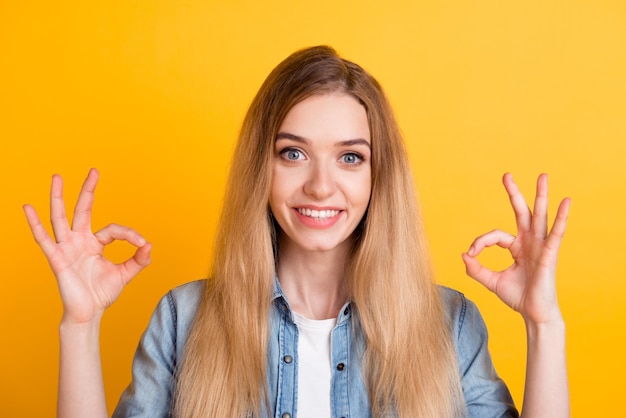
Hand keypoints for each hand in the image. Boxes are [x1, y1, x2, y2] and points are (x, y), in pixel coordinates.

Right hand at [23, 169, 150, 324]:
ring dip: (58, 197)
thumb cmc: (102, 293)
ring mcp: (66, 248)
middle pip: (83, 209)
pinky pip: (43, 239)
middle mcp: (79, 241)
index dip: (129, 234)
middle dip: (88, 190)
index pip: (113, 229)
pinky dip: (35, 224)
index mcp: (95, 243)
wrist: (88, 313)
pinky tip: (28, 208)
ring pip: (60, 217)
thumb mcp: (125, 274)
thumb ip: (139, 260)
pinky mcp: (56, 258)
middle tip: (94, 171)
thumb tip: (150, 244)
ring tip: (57, 177)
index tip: (142, 243)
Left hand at [461, 173, 569, 324]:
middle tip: (506, 175)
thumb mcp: (491, 281)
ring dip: (541, 196)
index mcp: (516, 247)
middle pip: (522, 212)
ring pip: (539, 216)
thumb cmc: (518, 297)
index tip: (471, 254)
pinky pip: (556, 234)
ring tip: (543, 176)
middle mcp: (529, 242)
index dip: (480, 242)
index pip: (495, 235)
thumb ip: (476, 268)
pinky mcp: (549, 255)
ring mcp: (540, 247)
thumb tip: (463, 255)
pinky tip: (566, 203)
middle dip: (514, 193)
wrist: (533, 314)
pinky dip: (561, 218)